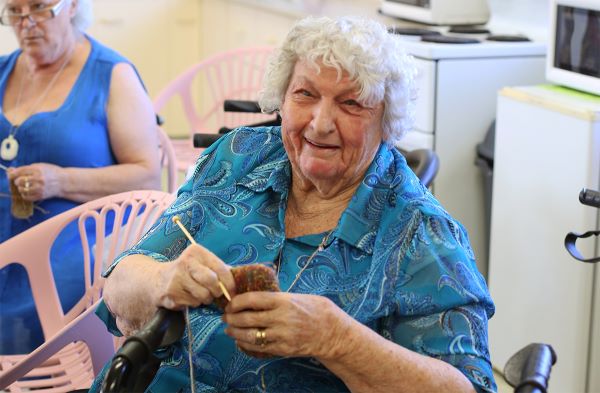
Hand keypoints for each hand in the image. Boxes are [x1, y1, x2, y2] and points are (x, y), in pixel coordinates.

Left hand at [7, 163, 61, 201]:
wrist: (64, 181)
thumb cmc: (52, 172)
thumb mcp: (41, 166)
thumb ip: (27, 168)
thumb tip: (12, 171)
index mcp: (38, 169)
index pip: (20, 171)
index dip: (13, 173)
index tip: (11, 175)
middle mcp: (38, 179)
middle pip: (19, 181)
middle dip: (16, 181)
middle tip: (18, 181)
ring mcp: (40, 188)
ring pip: (22, 190)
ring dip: (20, 188)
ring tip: (23, 186)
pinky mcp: (41, 195)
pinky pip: (27, 197)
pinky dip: (24, 195)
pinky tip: (27, 192)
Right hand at [155, 243, 235, 309]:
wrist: (157, 279)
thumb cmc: (188, 271)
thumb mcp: (202, 263)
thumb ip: (219, 268)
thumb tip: (240, 279)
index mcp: (196, 252)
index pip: (220, 268)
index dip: (230, 283)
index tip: (232, 292)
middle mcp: (185, 262)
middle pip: (212, 281)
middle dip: (217, 291)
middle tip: (215, 293)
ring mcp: (176, 278)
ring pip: (203, 295)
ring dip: (205, 299)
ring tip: (199, 293)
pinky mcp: (171, 294)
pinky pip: (192, 303)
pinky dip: (194, 303)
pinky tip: (187, 296)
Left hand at [223, 292, 352, 359]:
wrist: (332, 331)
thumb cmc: (314, 309)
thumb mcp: (296, 297)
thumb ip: (276, 298)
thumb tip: (253, 296)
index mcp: (283, 300)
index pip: (252, 299)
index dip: (236, 302)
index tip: (230, 303)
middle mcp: (281, 317)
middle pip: (247, 318)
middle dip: (231, 318)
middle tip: (225, 317)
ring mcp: (282, 335)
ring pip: (250, 335)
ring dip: (235, 333)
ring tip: (229, 330)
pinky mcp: (283, 348)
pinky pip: (259, 347)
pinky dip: (246, 344)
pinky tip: (241, 340)